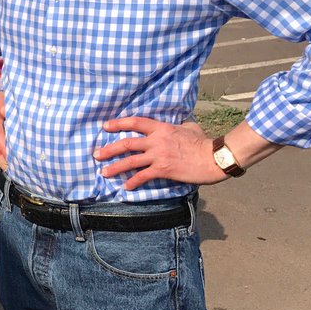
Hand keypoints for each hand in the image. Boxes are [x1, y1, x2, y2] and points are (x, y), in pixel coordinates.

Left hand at [93, 117, 224, 190]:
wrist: (214, 157)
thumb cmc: (204, 142)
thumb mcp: (189, 127)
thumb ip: (179, 124)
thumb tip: (179, 122)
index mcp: (161, 128)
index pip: (135, 122)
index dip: (118, 123)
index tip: (105, 126)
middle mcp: (156, 141)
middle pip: (126, 143)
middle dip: (109, 149)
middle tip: (96, 154)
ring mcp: (158, 156)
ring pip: (130, 161)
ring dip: (115, 167)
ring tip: (103, 172)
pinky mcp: (163, 170)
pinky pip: (143, 176)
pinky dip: (133, 182)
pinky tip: (125, 187)